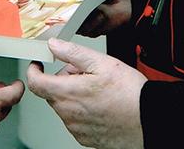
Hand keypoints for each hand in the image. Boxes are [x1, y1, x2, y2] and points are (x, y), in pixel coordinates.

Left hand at [27, 38, 145, 148]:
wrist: (150, 120)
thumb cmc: (129, 93)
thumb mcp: (102, 62)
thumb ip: (72, 52)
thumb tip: (54, 45)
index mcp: (67, 93)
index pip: (35, 83)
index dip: (33, 70)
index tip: (38, 64)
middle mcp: (68, 114)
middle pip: (52, 93)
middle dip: (62, 80)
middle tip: (84, 73)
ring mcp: (76, 128)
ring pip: (64, 107)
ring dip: (73, 96)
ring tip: (97, 90)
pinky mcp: (85, 138)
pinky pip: (75, 121)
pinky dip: (82, 111)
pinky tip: (100, 105)